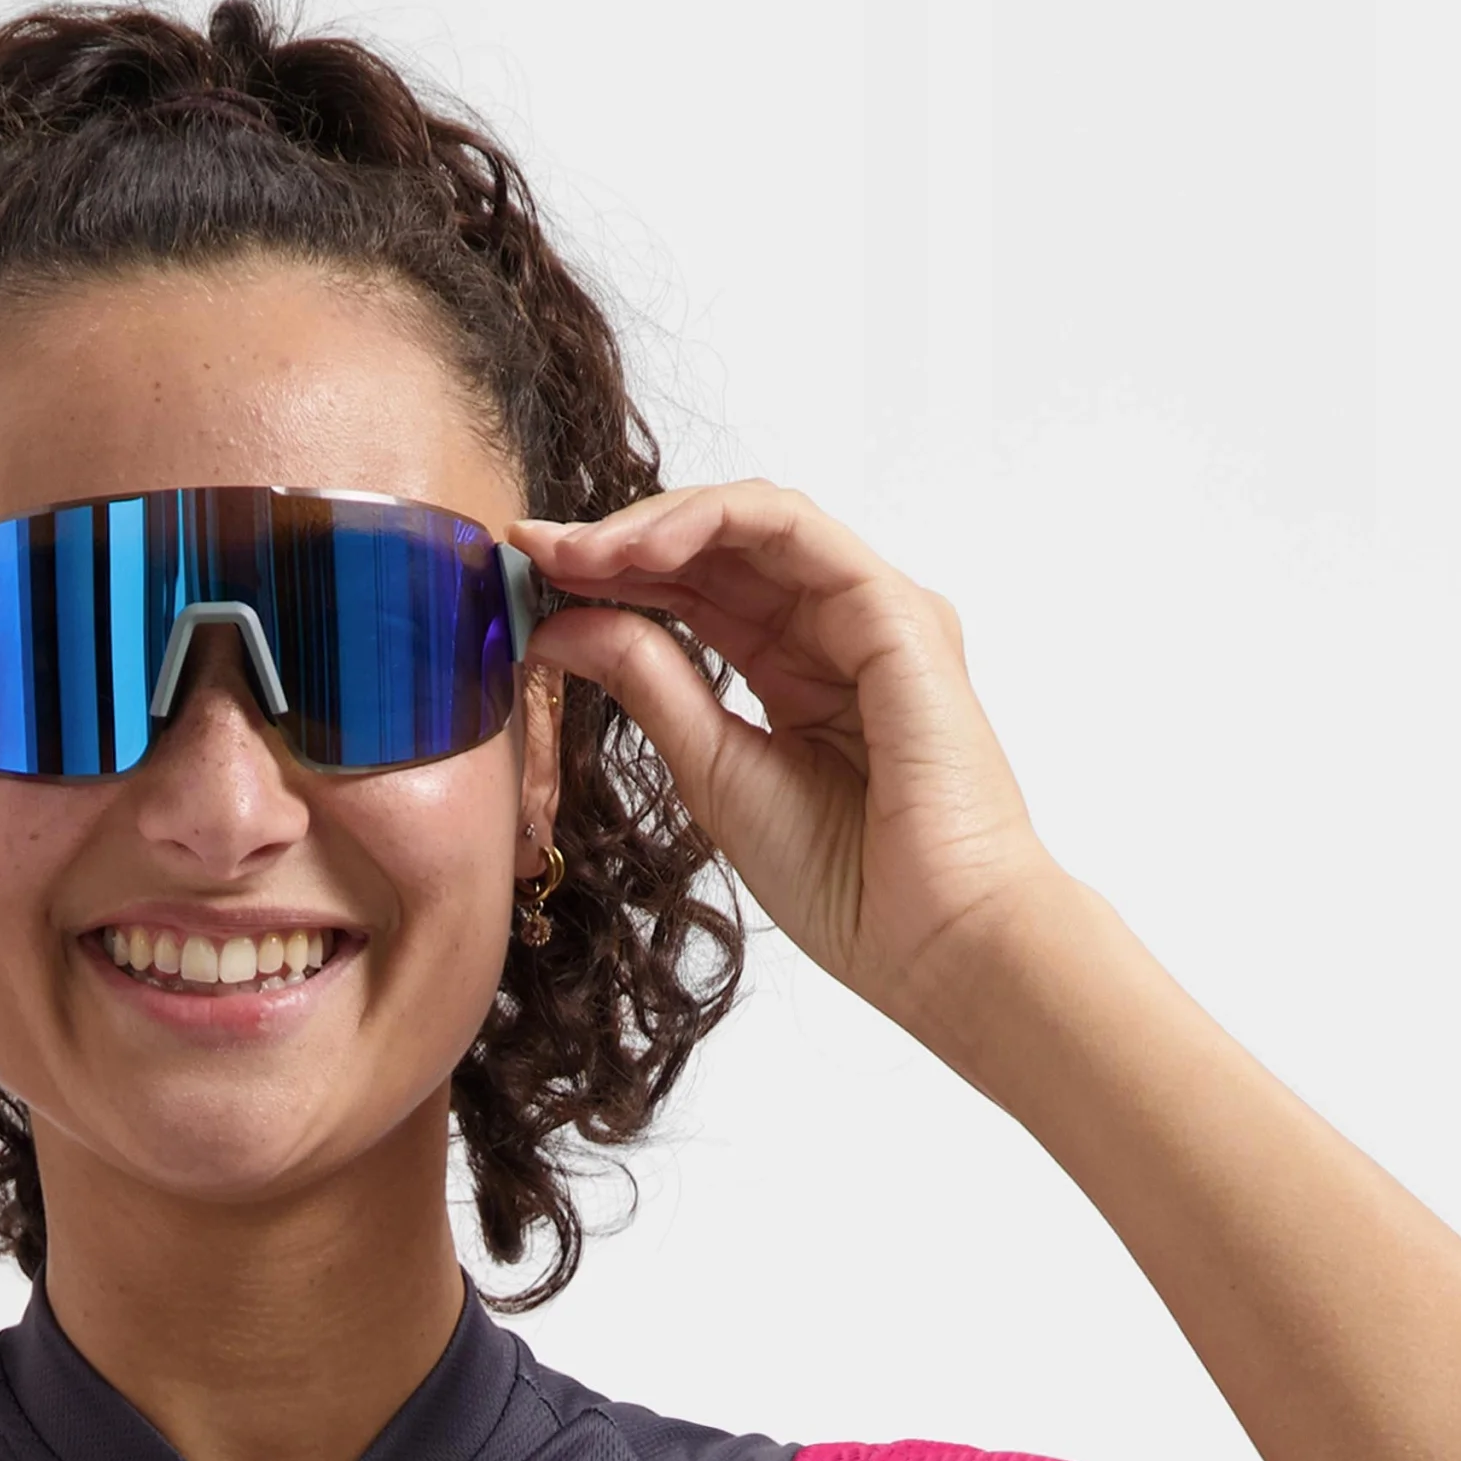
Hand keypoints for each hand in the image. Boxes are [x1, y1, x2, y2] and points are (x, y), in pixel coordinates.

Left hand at [510, 481, 1057, 1027]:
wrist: (929, 938)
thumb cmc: (844, 881)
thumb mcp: (712, 769)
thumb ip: (649, 687)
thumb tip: (563, 627)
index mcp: (797, 670)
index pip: (697, 590)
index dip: (613, 574)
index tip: (531, 577)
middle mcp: (837, 629)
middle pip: (721, 545)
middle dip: (621, 538)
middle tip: (535, 547)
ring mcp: (873, 614)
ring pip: (757, 521)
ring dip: (657, 523)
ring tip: (577, 549)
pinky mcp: (897, 612)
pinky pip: (799, 533)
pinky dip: (715, 524)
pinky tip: (642, 550)